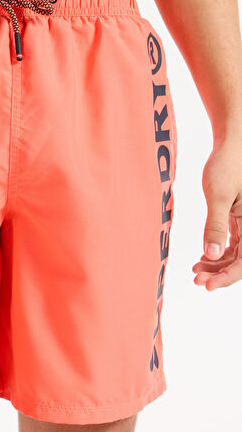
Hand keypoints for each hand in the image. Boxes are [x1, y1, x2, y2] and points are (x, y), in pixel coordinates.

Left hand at [193, 142, 241, 290]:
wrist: (231, 145)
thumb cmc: (227, 165)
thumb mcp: (218, 196)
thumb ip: (216, 225)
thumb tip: (211, 253)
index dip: (228, 277)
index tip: (207, 286)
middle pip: (241, 261)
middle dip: (220, 273)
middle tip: (196, 279)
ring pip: (236, 254)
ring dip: (217, 265)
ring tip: (196, 269)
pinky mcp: (239, 219)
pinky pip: (233, 244)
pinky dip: (218, 253)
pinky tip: (202, 258)